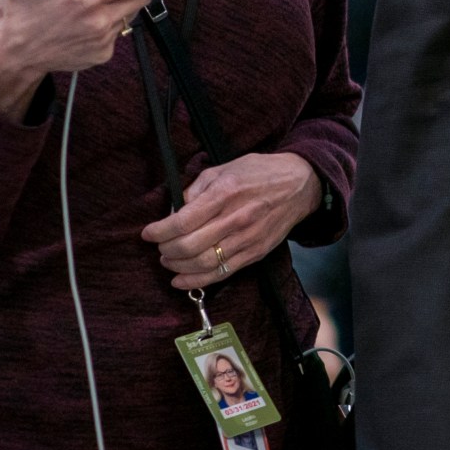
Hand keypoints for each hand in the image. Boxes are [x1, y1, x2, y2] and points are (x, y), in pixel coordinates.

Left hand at [142, 152, 321, 290]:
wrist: (300, 185)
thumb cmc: (260, 172)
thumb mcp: (224, 168)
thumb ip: (197, 189)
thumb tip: (175, 210)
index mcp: (226, 193)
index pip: (183, 220)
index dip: (159, 231)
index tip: (148, 233)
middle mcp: (236, 218)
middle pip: (189, 245)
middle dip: (166, 250)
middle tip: (159, 246)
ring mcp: (247, 238)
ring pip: (203, 263)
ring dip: (178, 266)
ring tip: (168, 261)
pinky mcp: (255, 253)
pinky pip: (222, 273)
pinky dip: (197, 281)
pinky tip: (181, 280)